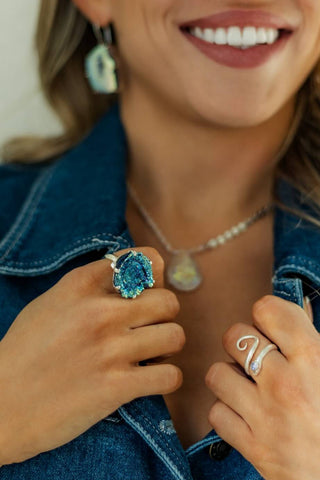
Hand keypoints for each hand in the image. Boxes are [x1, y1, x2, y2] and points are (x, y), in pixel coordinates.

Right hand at [0, 247, 184, 464]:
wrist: (1, 406)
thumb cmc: (25, 352)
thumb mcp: (52, 302)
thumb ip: (92, 286)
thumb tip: (137, 279)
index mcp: (81, 285)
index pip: (145, 261)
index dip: (154, 277)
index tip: (146, 292)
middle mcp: (99, 312)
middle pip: (168, 301)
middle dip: (164, 316)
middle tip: (149, 329)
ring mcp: (109, 350)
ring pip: (175, 336)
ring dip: (167, 348)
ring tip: (150, 355)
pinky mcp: (116, 388)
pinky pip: (171, 376)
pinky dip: (166, 379)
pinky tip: (149, 381)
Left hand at [205, 294, 319, 479]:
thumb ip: (312, 337)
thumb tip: (298, 308)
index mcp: (313, 359)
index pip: (267, 309)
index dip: (267, 314)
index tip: (273, 327)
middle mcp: (284, 384)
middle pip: (233, 336)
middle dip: (244, 342)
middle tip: (261, 357)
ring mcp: (266, 417)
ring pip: (217, 373)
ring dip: (231, 376)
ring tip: (250, 385)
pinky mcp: (254, 448)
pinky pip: (217, 414)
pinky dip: (228, 412)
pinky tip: (247, 414)